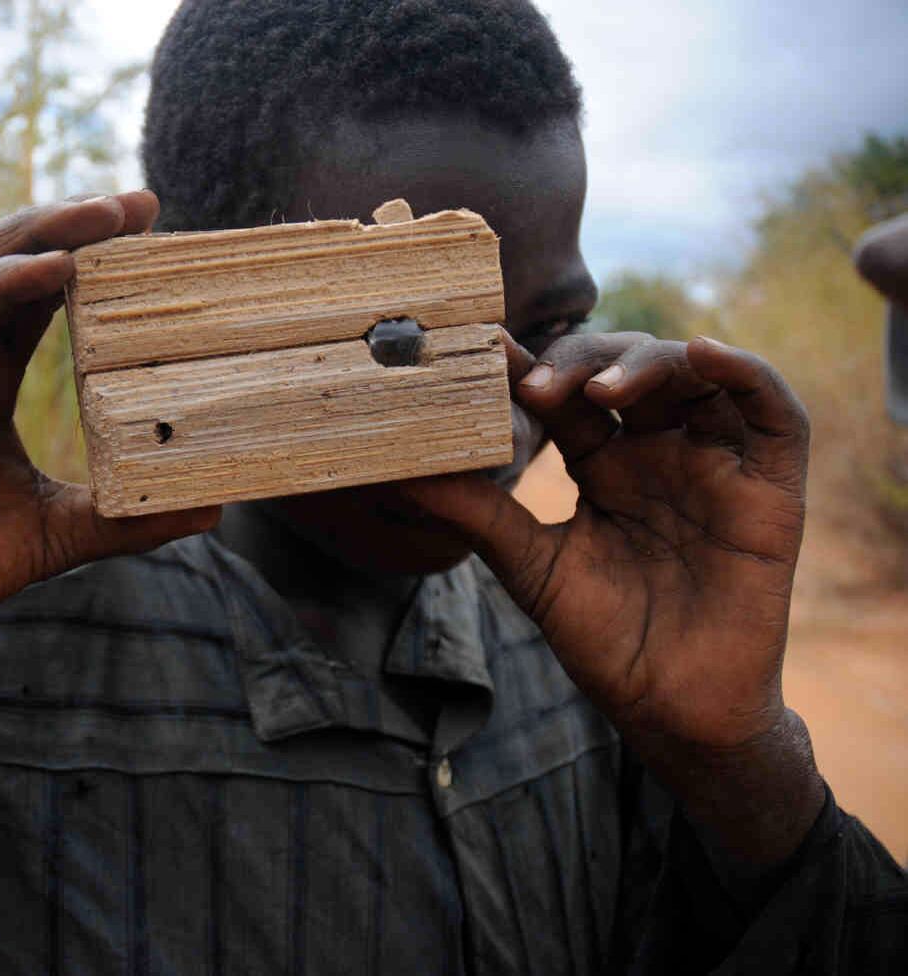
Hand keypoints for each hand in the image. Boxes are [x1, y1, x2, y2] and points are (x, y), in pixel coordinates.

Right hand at [0, 192, 218, 665]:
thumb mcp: (54, 532)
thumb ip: (125, 517)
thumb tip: (210, 509)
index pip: (36, 296)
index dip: (88, 256)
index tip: (153, 226)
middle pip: (6, 263)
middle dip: (68, 225)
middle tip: (137, 202)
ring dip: (36, 235)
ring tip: (101, 214)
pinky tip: (50, 268)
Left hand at [402, 331, 824, 862]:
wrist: (669, 709)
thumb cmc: (603, 639)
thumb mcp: (530, 566)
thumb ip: (475, 512)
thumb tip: (396, 470)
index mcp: (604, 464)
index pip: (568, 395)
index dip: (530, 367)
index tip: (481, 350)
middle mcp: (660, 452)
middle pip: (627, 369)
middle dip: (582, 361)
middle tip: (533, 384)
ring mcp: (717, 465)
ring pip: (695, 376)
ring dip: (649, 362)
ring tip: (600, 387)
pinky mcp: (772, 490)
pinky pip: (778, 414)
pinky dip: (746, 373)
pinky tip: (705, 355)